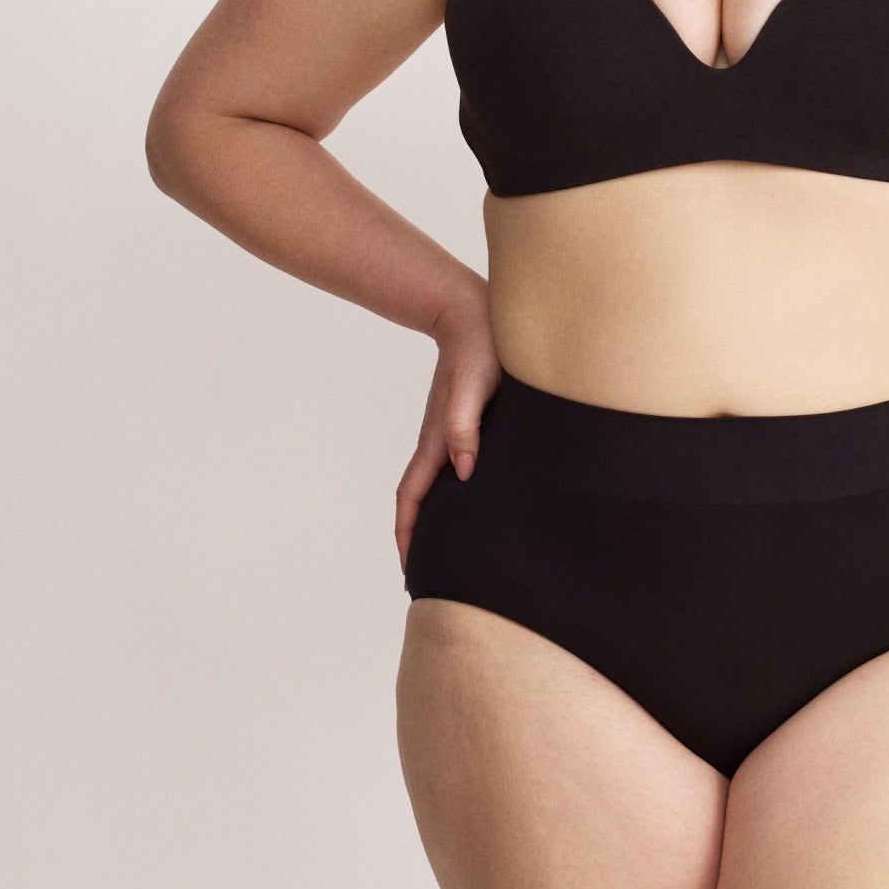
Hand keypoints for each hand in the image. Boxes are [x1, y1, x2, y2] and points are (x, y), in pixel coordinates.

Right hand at [394, 285, 500, 576]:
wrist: (472, 315)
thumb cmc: (480, 351)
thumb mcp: (473, 388)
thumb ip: (464, 426)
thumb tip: (464, 472)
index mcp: (436, 439)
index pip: (412, 497)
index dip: (408, 533)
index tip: (410, 568)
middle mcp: (438, 441)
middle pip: (419, 498)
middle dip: (417, 536)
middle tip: (427, 574)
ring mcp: (448, 432)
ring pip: (435, 484)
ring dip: (433, 517)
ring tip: (447, 548)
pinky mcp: (464, 423)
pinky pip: (452, 465)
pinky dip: (452, 491)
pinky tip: (471, 498)